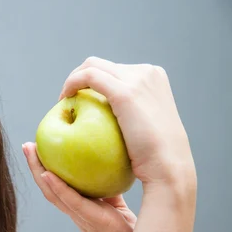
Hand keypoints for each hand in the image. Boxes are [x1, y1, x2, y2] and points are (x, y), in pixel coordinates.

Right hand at [23, 142, 136, 231]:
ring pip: (53, 193)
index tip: (36, 149)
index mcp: (79, 208)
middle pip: (48, 187)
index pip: (56, 186)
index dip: (44, 168)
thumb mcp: (117, 206)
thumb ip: (108, 188)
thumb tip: (107, 162)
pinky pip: (72, 203)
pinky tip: (48, 174)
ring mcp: (82, 217)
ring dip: (38, 172)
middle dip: (34, 166)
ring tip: (30, 152)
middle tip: (25, 145)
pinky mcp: (94, 221)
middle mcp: (76, 212)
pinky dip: (58, 188)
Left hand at [59, 57, 195, 190]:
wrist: (168, 167)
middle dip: (79, 78)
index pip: (113, 69)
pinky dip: (72, 83)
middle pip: (100, 64)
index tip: (79, 100)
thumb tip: (112, 116)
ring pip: (91, 66)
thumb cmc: (154, 157)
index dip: (91, 81)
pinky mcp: (124, 92)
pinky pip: (88, 77)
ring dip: (72, 80)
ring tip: (63, 100)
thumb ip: (133, 113)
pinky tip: (64, 99)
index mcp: (153, 76)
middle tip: (67, 99)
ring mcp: (137, 79)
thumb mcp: (146, 126)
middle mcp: (146, 71)